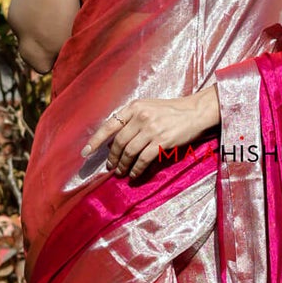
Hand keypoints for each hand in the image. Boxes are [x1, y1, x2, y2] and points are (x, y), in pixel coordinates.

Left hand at [83, 85, 220, 177]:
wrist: (195, 111)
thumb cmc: (171, 111)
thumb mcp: (148, 109)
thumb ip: (130, 121)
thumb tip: (111, 142)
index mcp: (134, 107)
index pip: (109, 125)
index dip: (95, 140)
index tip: (86, 152)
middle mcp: (141, 117)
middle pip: (118, 142)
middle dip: (112, 158)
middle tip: (111, 168)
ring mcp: (152, 129)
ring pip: (129, 152)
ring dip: (123, 166)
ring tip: (121, 173)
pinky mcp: (162, 141)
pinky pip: (143, 159)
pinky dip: (136, 169)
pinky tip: (134, 174)